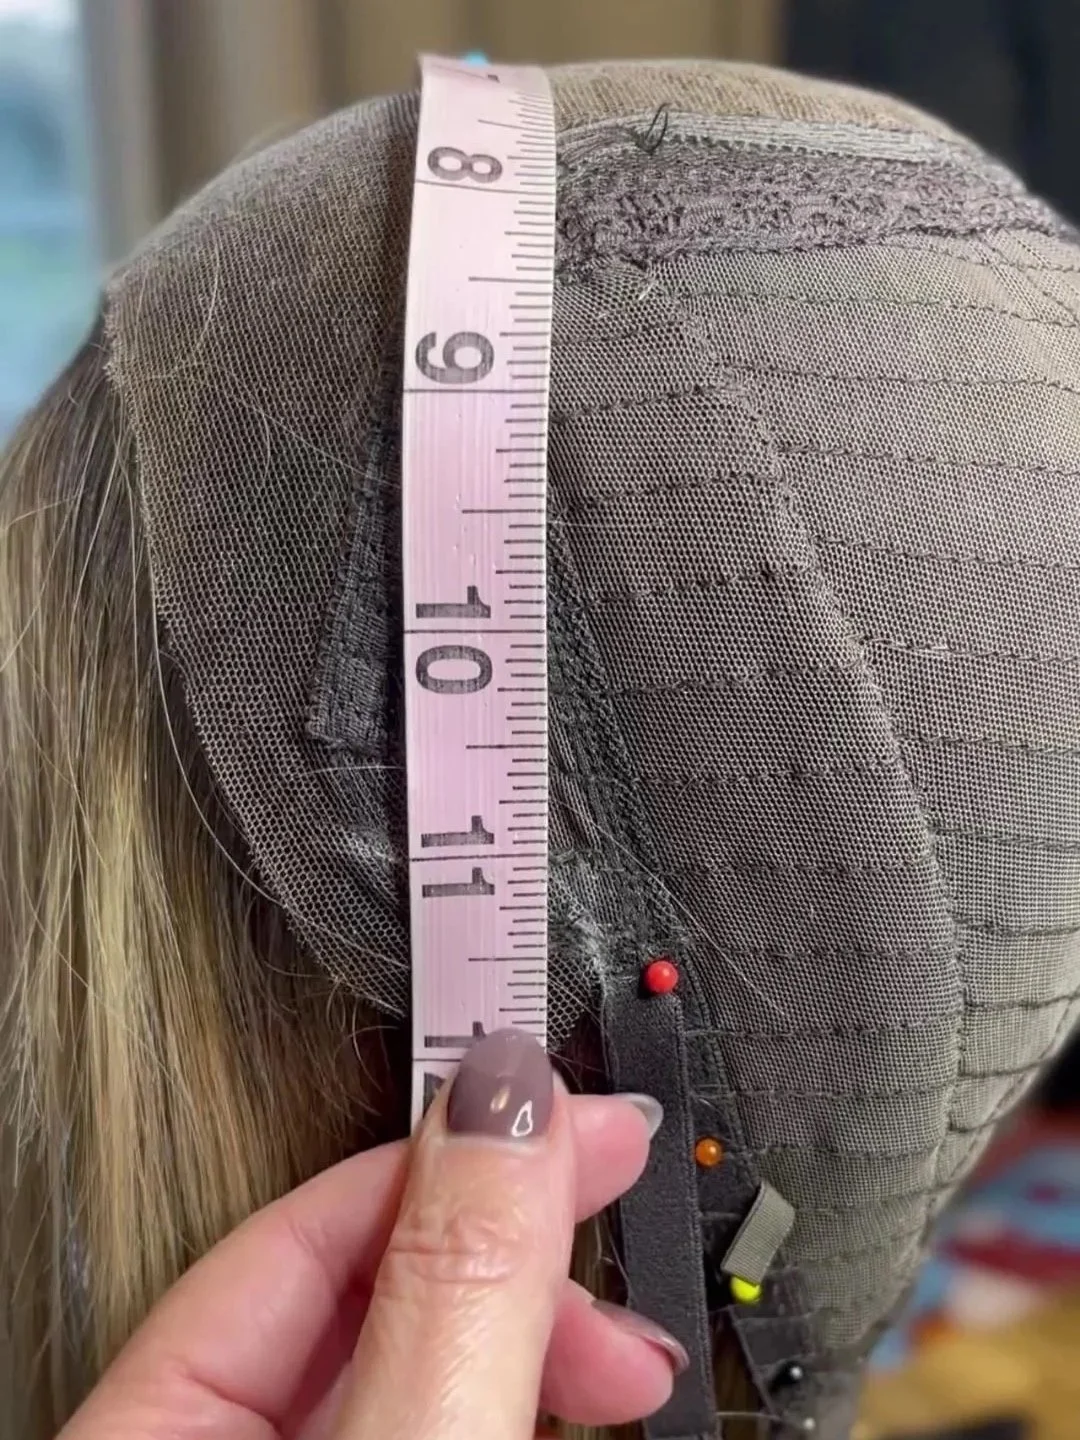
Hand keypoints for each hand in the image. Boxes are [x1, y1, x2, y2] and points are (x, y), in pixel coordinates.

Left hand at [60, 1029, 685, 1439]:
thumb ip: (451, 1294)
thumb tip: (502, 1104)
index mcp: (147, 1432)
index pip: (305, 1225)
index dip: (453, 1153)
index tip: (573, 1116)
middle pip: (371, 1288)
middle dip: (517, 1249)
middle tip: (619, 1210)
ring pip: (421, 1363)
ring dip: (539, 1334)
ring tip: (628, 1357)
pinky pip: (442, 1419)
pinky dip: (523, 1399)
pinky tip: (579, 1397)